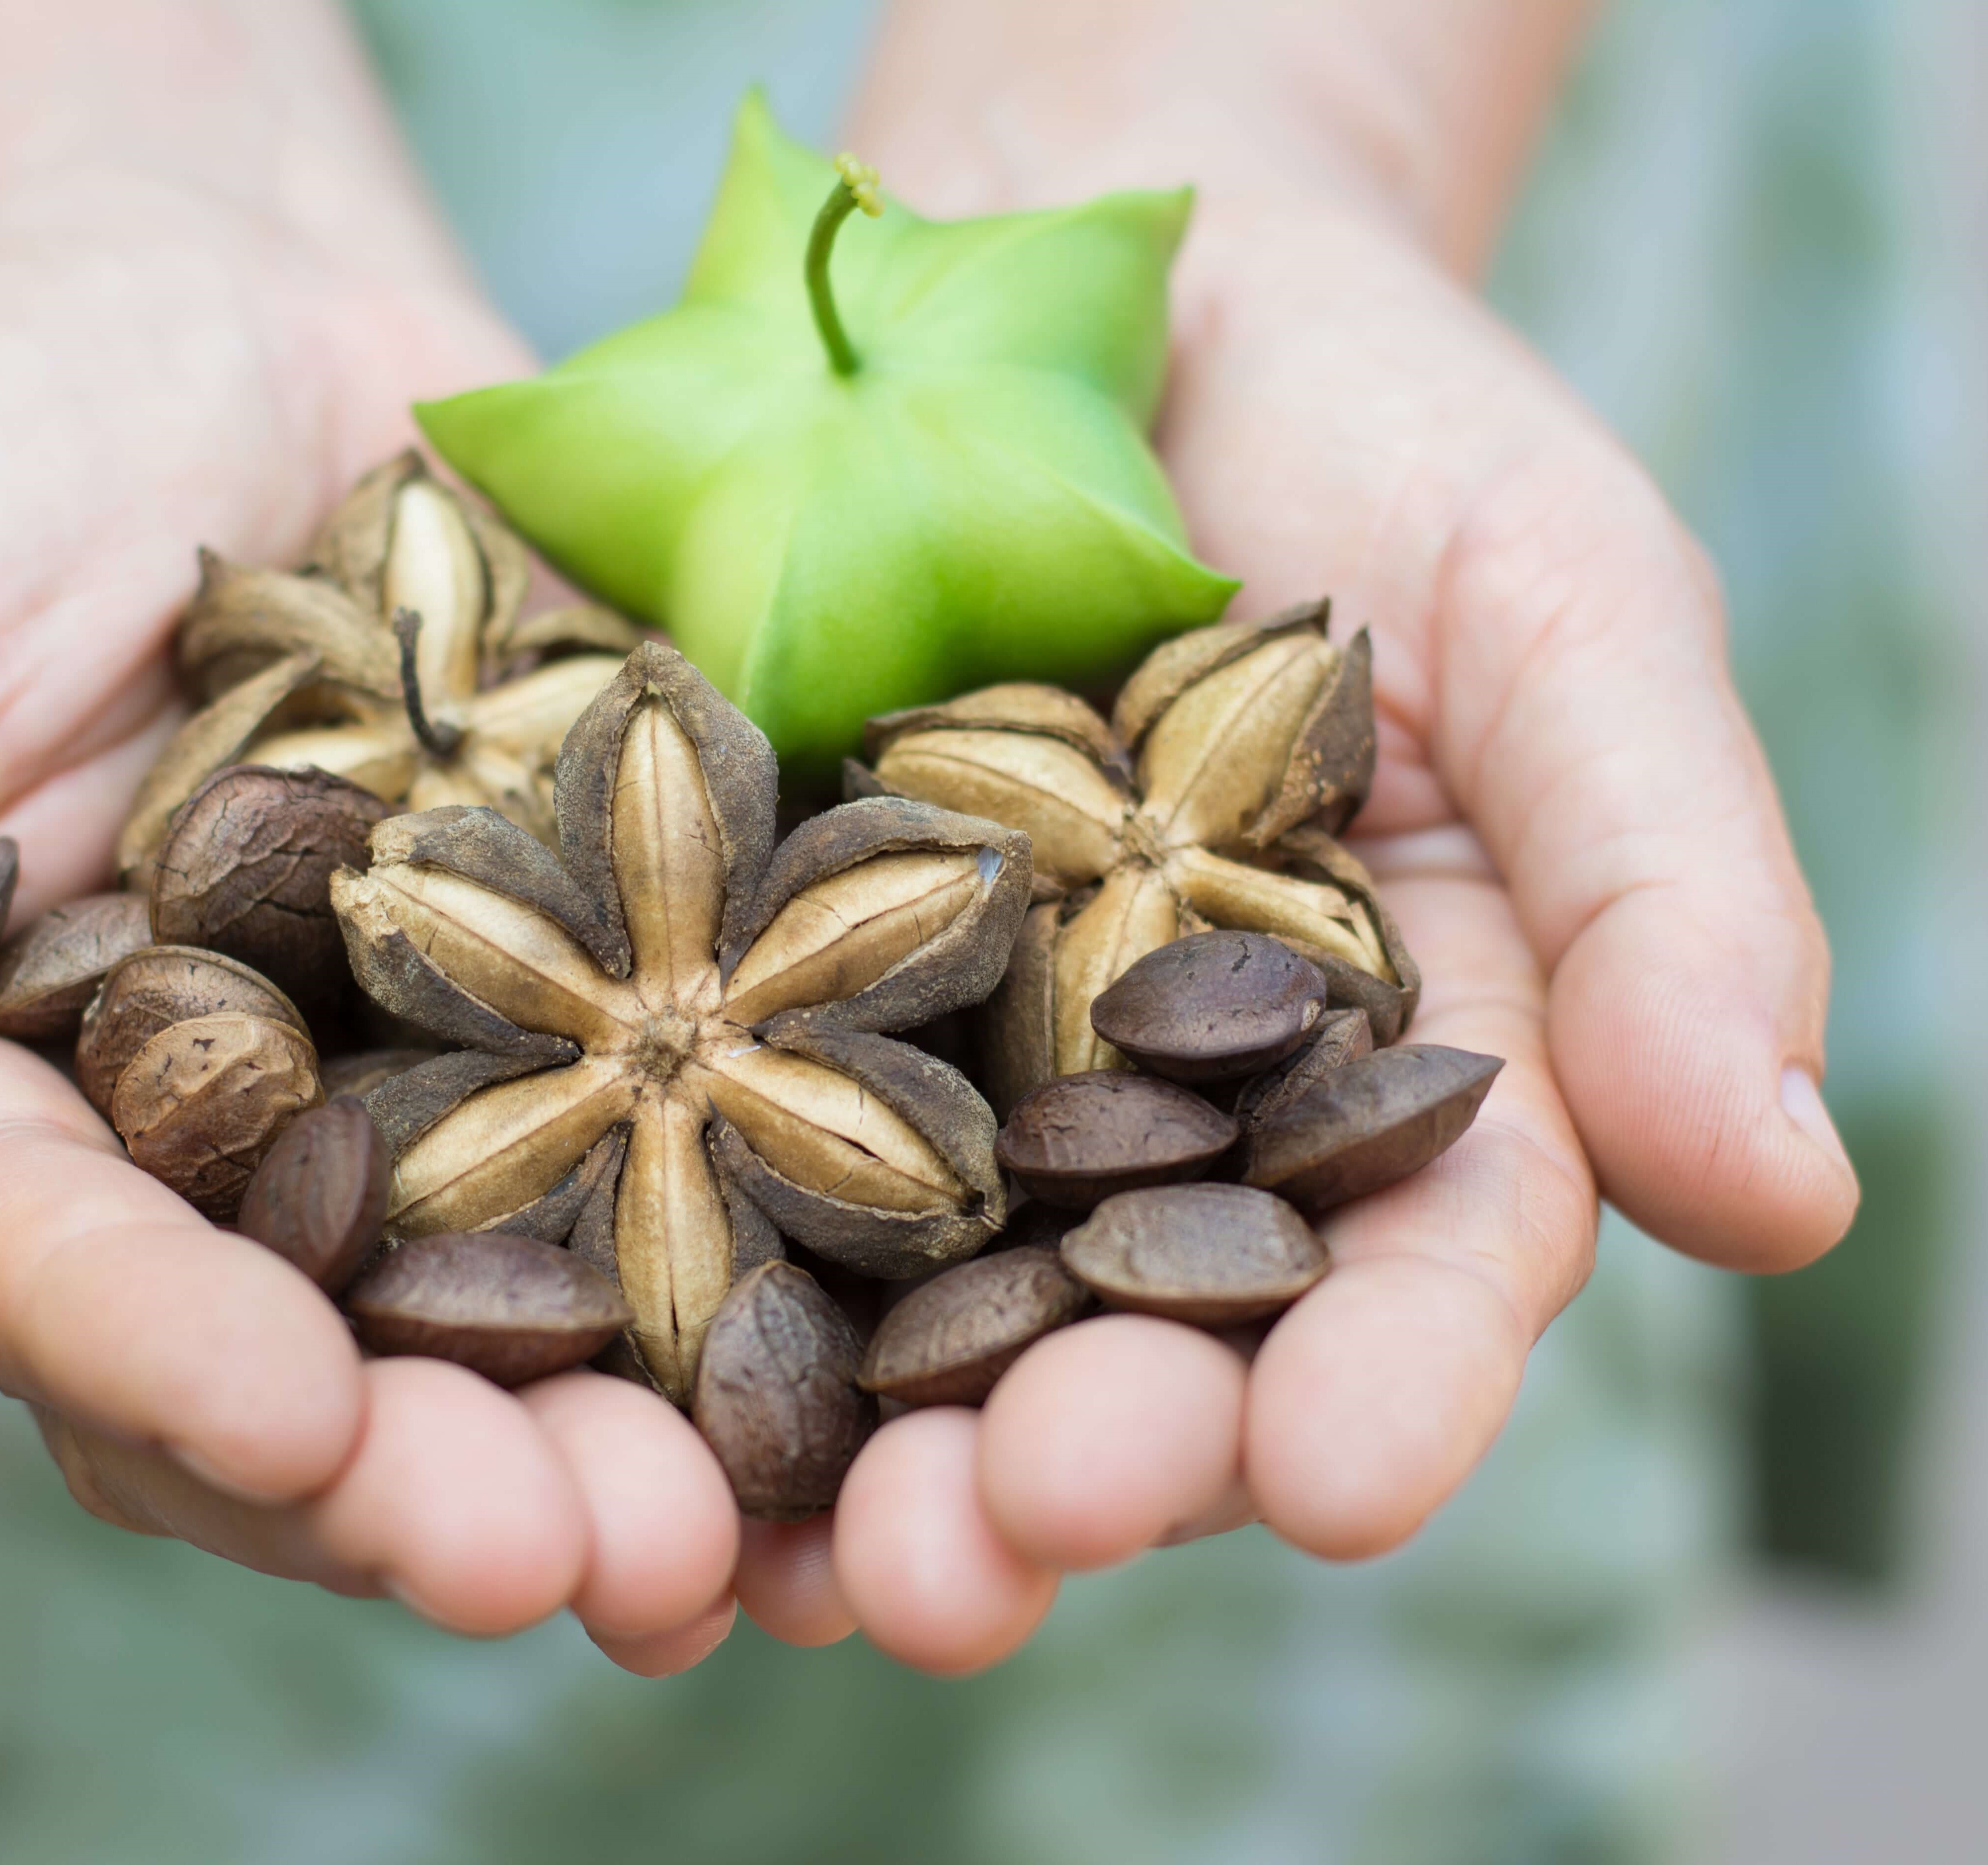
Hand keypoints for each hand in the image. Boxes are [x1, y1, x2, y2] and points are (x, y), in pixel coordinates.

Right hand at [0, 119, 768, 1665]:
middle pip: (331, 1373)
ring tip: (752, 1521)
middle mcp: (233, 1167)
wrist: (188, 298)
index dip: (179, 1379)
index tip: (300, 1425)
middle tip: (588, 1557)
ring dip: (648, 1429)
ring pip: (537, 1308)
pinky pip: (711, 1118)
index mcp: (9, 1145)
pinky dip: (800, 1228)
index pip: (76, 1305)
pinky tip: (900, 1332)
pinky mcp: (613, 981)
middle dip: (452, 1478)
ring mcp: (439, 1085)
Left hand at [790, 0, 1863, 1672]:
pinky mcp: (760, 978)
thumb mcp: (1570, 614)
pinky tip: (610, 1389)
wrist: (1101, 272)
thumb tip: (1786, 1193)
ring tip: (802, 1558)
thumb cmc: (1384, 429)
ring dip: (857, 1444)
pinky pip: (712, 1140)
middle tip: (982, 1557)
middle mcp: (1167, 1116)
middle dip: (1080, 1457)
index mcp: (1391, 1074)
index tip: (1332, 1481)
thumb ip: (1665, 894)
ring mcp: (952, 1061)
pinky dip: (672, 1267)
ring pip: (911, 1298)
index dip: (1383, 1389)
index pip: (1414, 1272)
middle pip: (1137, 1334)